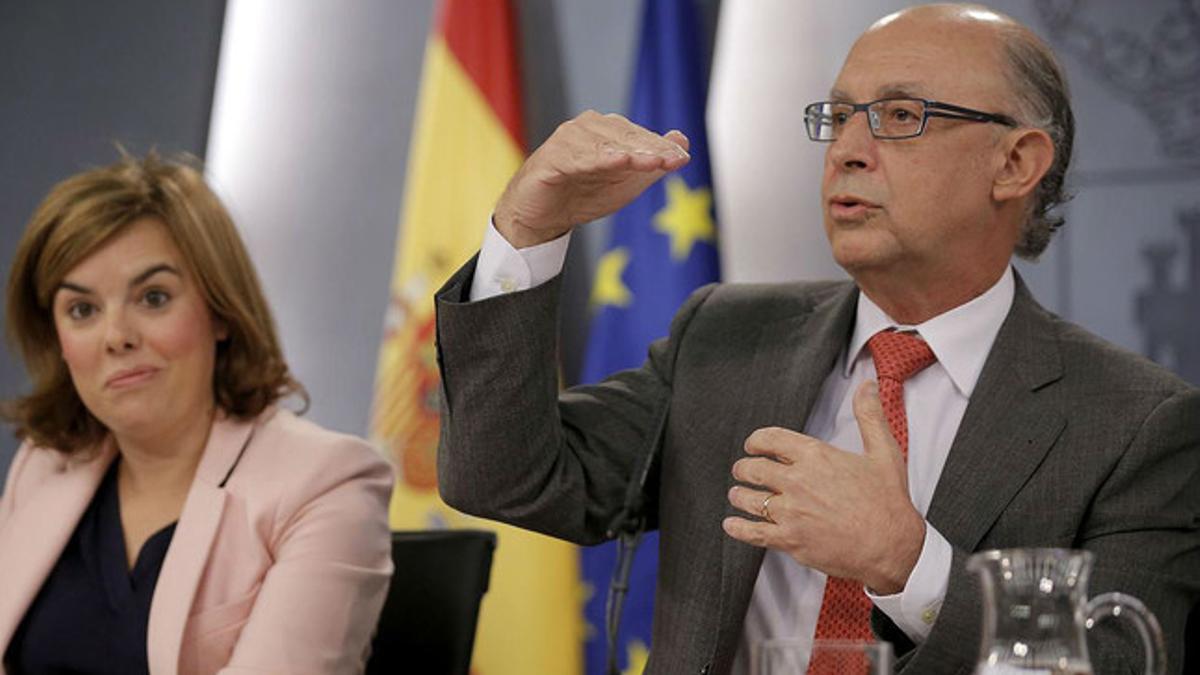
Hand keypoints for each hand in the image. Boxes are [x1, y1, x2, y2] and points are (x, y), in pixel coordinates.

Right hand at [493, 110, 689, 247]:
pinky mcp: (550, 157)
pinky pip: (575, 156)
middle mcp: (588, 128)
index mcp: (608, 131)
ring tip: (649, 161)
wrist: (542, 216)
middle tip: (671, 160)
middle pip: (625, 137)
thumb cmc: (584, 194)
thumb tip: (682, 139)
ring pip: (603, 144)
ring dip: (628, 152)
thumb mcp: (626, 183)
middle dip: (650, 149)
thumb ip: (653, 163)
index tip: (682, 159)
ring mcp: (568, 139)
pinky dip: (595, 158)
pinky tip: (615, 161)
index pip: (641, 137)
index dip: (662, 148)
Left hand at [722, 381, 925, 594]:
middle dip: (743, 468)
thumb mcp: (883, 451)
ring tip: (737, 495)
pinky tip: (732, 524)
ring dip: (739, 495)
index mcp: (816, 456)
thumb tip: (868, 387)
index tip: (752, 446)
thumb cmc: (888, 502)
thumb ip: (870, 415)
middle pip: (753, 469)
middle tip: (742, 471)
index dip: (755, 441)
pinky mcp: (789, 540)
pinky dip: (737, 527)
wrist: (893, 546)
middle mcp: (798, 481)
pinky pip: (752, 532)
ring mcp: (791, 512)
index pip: (770, 439)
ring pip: (748, 499)